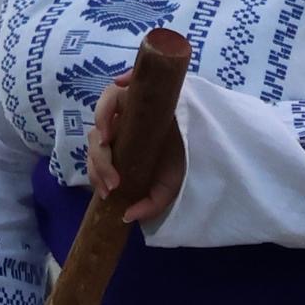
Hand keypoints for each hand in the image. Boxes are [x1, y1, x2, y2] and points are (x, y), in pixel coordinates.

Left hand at [88, 77, 181, 226]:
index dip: (97, 173)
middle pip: (97, 138)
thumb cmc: (183, 159)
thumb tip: (125, 216)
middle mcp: (121, 125)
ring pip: (102, 113)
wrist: (207, 139)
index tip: (108, 191)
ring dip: (101, 128)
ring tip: (106, 142)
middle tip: (112, 182)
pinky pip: (118, 88)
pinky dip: (116, 90)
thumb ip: (149, 204)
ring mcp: (128, 105)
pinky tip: (119, 94)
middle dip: (99, 163)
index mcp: (122, 145)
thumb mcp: (167, 188)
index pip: (98, 156)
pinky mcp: (138, 89)